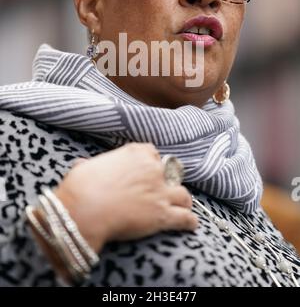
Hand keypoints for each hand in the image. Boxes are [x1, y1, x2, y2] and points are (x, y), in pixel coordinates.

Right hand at [54, 143, 197, 251]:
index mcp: (135, 153)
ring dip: (182, 201)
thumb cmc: (80, 187)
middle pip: (170, 172)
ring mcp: (160, 191)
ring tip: (182, 206)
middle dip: (167, 181)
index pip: (152, 153)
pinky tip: (191, 224)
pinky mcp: (163, 214)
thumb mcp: (85, 168)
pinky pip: (185, 217)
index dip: (151, 164)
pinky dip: (189, 221)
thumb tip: (82, 165)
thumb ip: (90, 165)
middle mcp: (152, 168)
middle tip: (161, 191)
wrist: (84, 209)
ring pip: (183, 194)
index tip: (147, 172)